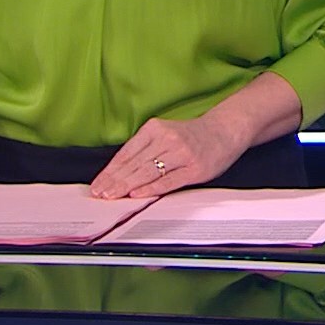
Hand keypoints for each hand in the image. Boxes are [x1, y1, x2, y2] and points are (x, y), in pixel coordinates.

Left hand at [89, 114, 248, 199]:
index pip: (126, 153)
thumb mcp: (166, 133)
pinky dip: (151, 188)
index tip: (98, 184)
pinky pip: (168, 181)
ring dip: (127, 186)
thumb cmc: (193, 136)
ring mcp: (182, 154)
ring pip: (148, 172)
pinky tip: (137, 195)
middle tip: (100, 194)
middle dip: (114, 181)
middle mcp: (167, 139)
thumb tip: (120, 173)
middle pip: (134, 164)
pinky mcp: (195, 169)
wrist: (226, 130)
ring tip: (112, 196)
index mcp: (155, 128)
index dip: (110, 171)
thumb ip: (145, 149)